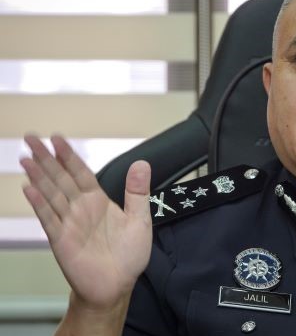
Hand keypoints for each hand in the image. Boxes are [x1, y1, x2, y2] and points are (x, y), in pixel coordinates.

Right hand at [20, 135, 152, 310]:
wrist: (117, 285)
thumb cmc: (129, 255)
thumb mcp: (140, 219)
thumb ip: (138, 192)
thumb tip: (142, 163)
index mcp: (98, 201)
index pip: (81, 172)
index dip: (69, 155)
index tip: (57, 138)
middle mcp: (81, 208)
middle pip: (61, 178)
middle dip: (47, 158)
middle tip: (32, 138)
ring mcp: (69, 223)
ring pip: (51, 194)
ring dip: (38, 176)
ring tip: (26, 158)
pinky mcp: (61, 239)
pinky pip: (49, 218)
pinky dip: (39, 203)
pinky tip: (29, 188)